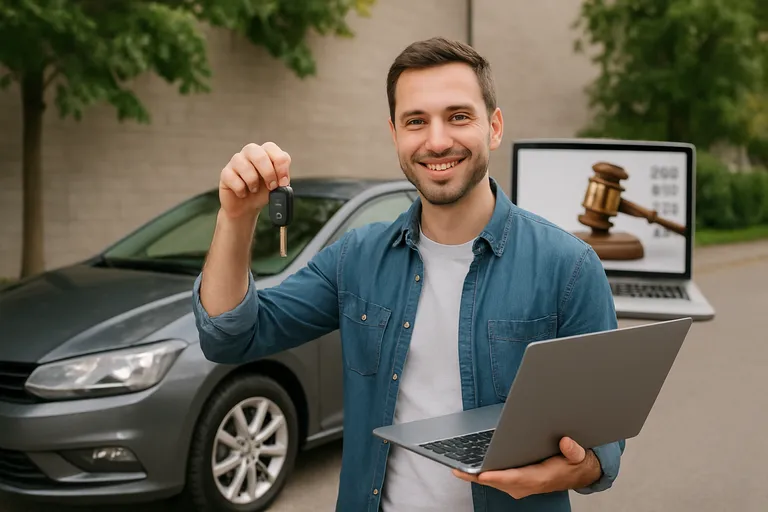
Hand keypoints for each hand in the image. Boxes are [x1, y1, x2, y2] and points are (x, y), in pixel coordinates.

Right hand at [219, 142, 291, 219]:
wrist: (246, 208)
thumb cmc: (262, 192)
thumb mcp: (277, 185)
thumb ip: (282, 179)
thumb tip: (283, 181)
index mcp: (265, 152)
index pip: (272, 148)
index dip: (280, 165)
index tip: (283, 182)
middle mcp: (250, 153)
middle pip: (259, 154)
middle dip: (268, 173)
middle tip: (271, 187)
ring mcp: (236, 161)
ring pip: (244, 166)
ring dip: (253, 182)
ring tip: (254, 190)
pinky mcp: (225, 173)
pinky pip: (232, 178)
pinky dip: (241, 190)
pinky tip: (243, 193)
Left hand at [453, 437, 601, 499]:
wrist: (577, 474)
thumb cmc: (573, 464)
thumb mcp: (578, 456)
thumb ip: (573, 450)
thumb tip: (566, 443)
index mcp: (540, 477)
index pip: (516, 478)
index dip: (498, 477)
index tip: (483, 475)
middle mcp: (527, 485)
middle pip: (498, 482)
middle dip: (478, 476)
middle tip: (458, 469)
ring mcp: (520, 486)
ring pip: (495, 483)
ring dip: (477, 477)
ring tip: (458, 468)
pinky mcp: (516, 484)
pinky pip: (497, 481)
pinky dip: (483, 476)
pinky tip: (470, 470)